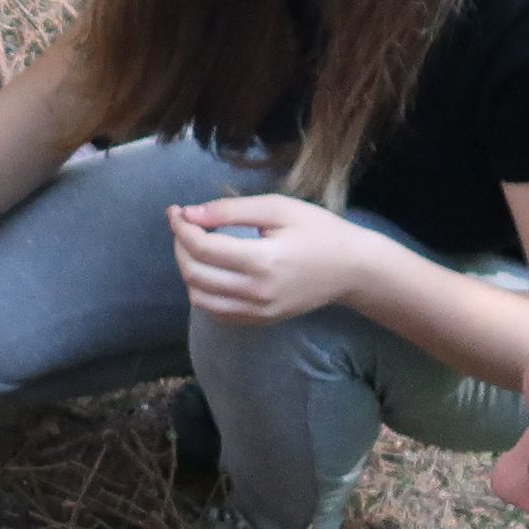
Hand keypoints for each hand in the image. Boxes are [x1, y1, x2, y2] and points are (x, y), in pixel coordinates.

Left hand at [168, 195, 383, 325]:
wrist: (352, 269)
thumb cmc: (319, 231)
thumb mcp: (278, 208)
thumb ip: (230, 210)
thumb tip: (189, 213)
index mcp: (262, 261)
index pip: (202, 248)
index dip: (181, 228)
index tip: (176, 211)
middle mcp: (256, 292)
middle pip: (194, 274)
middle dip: (180, 246)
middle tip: (184, 226)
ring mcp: (257, 311)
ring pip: (199, 297)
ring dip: (188, 270)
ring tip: (195, 247)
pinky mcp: (259, 320)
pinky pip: (215, 312)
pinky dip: (203, 291)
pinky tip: (210, 269)